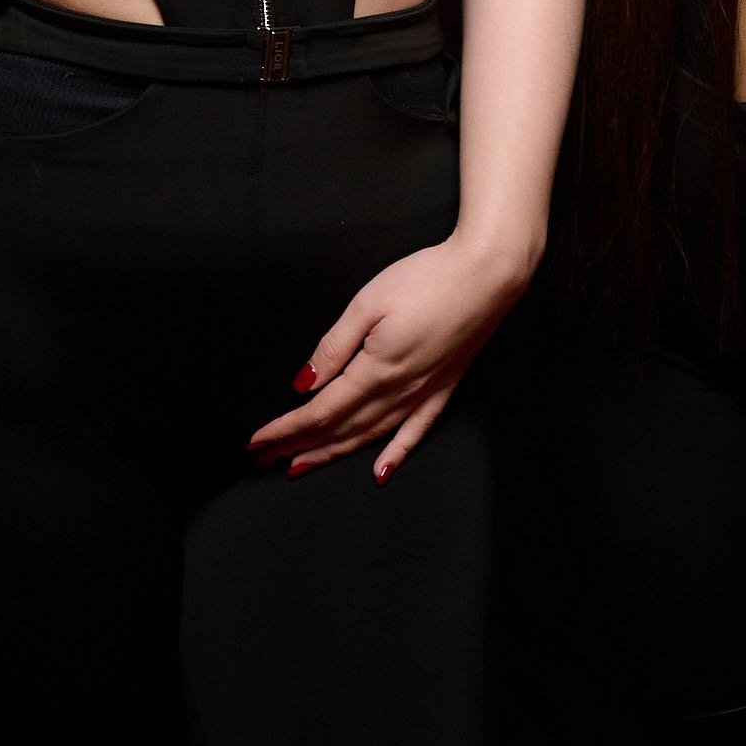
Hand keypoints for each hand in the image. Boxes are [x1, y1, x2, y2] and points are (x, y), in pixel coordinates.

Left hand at [246, 231, 528, 482]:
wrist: (489, 274)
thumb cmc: (429, 278)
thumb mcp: (368, 303)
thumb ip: (334, 347)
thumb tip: (304, 384)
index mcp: (375, 370)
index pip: (320, 411)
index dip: (285, 429)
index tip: (256, 442)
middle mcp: (398, 391)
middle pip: (340, 429)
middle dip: (299, 447)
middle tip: (265, 461)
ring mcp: (423, 392)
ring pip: (370, 436)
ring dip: (334, 453)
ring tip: (302, 466)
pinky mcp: (444, 386)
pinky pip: (416, 431)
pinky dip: (396, 454)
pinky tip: (380, 471)